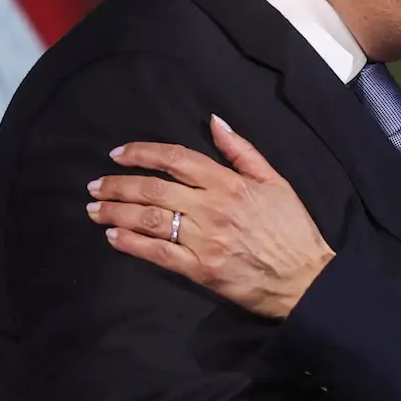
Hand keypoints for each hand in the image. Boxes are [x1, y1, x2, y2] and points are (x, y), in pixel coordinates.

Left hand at [86, 118, 334, 319]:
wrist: (305, 278)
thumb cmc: (292, 228)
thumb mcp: (275, 180)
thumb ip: (242, 151)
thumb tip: (214, 122)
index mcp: (230, 183)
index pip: (176, 159)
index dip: (142, 153)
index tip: (119, 154)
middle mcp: (213, 208)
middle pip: (154, 189)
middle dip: (118, 184)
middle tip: (94, 185)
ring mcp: (205, 240)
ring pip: (150, 220)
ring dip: (117, 212)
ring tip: (95, 209)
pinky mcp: (201, 270)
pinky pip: (158, 254)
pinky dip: (132, 244)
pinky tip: (113, 236)